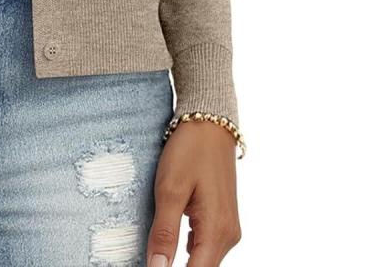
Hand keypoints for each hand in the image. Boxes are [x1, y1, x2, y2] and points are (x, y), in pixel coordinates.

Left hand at [146, 121, 240, 265]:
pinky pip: (205, 247)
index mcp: (217, 231)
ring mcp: (228, 228)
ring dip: (181, 262)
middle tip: (149, 258)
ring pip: (203, 260)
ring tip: (156, 254)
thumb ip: (164, 232)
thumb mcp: (170, 189)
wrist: (209, 125)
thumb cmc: (189, 151)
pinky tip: (171, 245)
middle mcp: (228, 235)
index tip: (150, 266)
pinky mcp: (222, 220)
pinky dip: (188, 252)